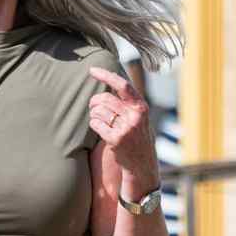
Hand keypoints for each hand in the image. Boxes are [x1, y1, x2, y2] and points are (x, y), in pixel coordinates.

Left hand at [87, 67, 160, 196]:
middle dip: (94, 102)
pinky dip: (94, 125)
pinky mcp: (115, 139)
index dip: (106, 75)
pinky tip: (101, 130)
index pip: (122, 85)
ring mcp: (126, 128)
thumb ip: (127, 103)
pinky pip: (95, 124)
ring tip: (101, 121)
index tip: (92, 70)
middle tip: (93, 107)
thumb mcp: (139, 117)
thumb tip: (108, 81)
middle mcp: (135, 116)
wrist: (142, 165)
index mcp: (141, 107)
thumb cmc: (137, 137)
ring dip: (94, 115)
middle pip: (104, 98)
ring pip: (98, 111)